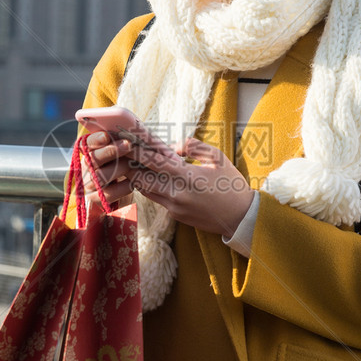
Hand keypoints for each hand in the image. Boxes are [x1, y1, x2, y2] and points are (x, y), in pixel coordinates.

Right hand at [81, 130, 135, 207]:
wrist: (116, 192)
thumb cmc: (120, 166)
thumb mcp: (118, 153)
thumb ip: (120, 143)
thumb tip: (133, 133)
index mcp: (88, 153)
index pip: (87, 143)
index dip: (96, 140)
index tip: (106, 136)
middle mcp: (84, 168)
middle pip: (93, 159)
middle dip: (111, 151)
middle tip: (128, 144)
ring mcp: (88, 185)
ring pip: (100, 177)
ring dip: (119, 169)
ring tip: (132, 164)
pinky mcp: (94, 199)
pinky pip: (108, 194)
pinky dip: (122, 187)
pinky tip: (133, 182)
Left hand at [83, 127, 251, 237]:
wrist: (240, 217)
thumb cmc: (232, 184)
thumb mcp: (218, 158)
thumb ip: (194, 147)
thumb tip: (174, 147)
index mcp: (188, 176)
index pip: (155, 162)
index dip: (138, 152)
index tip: (126, 143)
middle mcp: (177, 193)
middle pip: (143, 178)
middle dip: (130, 166)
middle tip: (120, 154)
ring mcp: (174, 207)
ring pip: (146, 190)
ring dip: (138, 178)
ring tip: (129, 165)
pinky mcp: (175, 216)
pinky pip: (157, 199)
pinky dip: (150, 188)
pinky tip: (148, 179)